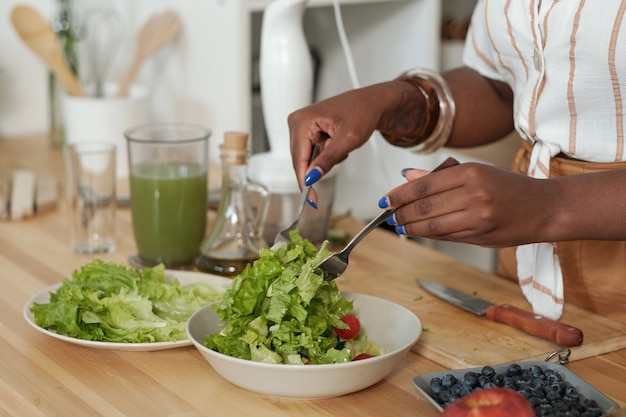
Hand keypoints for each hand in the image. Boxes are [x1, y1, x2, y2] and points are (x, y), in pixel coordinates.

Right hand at [288, 82, 403, 202]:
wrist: (370, 103)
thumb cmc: (362, 112)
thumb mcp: (348, 139)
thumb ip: (328, 159)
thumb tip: (312, 177)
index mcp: (302, 121)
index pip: (298, 159)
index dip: (304, 182)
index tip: (311, 200)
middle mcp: (297, 121)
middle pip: (300, 160)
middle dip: (319, 165)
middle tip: (341, 153)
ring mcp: (301, 126)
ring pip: (307, 158)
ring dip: (324, 159)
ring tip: (340, 143)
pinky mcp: (306, 130)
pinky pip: (311, 153)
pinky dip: (325, 154)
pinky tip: (336, 143)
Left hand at [382, 162, 549, 247]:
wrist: (545, 208)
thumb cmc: (510, 188)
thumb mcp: (477, 172)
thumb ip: (440, 176)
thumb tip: (407, 176)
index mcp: (471, 172)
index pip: (424, 184)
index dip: (400, 194)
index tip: (385, 199)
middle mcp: (474, 193)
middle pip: (425, 205)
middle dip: (401, 212)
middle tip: (389, 215)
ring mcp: (479, 216)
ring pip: (433, 224)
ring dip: (411, 227)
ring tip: (399, 226)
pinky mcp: (482, 235)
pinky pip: (447, 236)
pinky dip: (429, 235)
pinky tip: (419, 232)